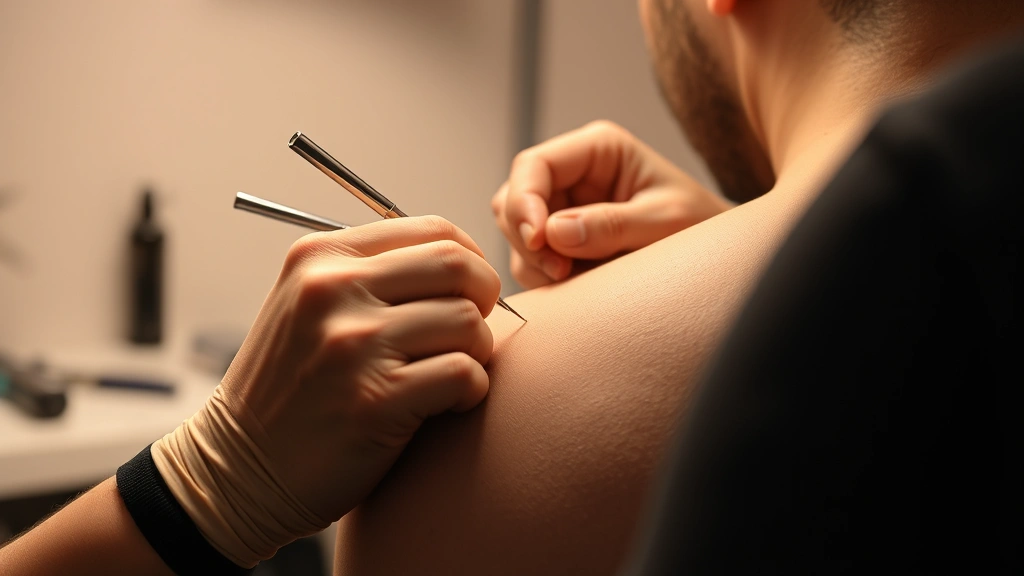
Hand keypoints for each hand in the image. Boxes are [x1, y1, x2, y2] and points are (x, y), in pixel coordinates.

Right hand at [154, 216, 500, 563]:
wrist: (238, 472)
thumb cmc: (290, 389)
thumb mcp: (309, 307)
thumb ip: (372, 275)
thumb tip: (463, 262)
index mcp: (321, 257)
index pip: (433, 230)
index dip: (470, 260)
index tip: (470, 292)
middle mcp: (333, 290)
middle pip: (458, 266)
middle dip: (484, 298)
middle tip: (472, 332)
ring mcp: (353, 344)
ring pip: (467, 322)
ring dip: (477, 352)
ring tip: (450, 373)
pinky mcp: (375, 399)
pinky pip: (464, 374)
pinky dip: (471, 391)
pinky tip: (446, 404)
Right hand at [492, 120, 732, 287]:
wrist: (717, 259)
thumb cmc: (702, 227)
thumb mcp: (667, 222)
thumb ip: (613, 225)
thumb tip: (553, 232)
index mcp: (598, 150)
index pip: (534, 165)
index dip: (523, 201)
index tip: (538, 240)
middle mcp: (573, 175)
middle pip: (512, 198)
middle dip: (526, 237)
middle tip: (561, 272)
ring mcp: (564, 209)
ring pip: (516, 233)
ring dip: (535, 262)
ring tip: (578, 278)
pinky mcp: (562, 244)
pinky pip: (531, 261)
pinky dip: (543, 278)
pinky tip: (579, 284)